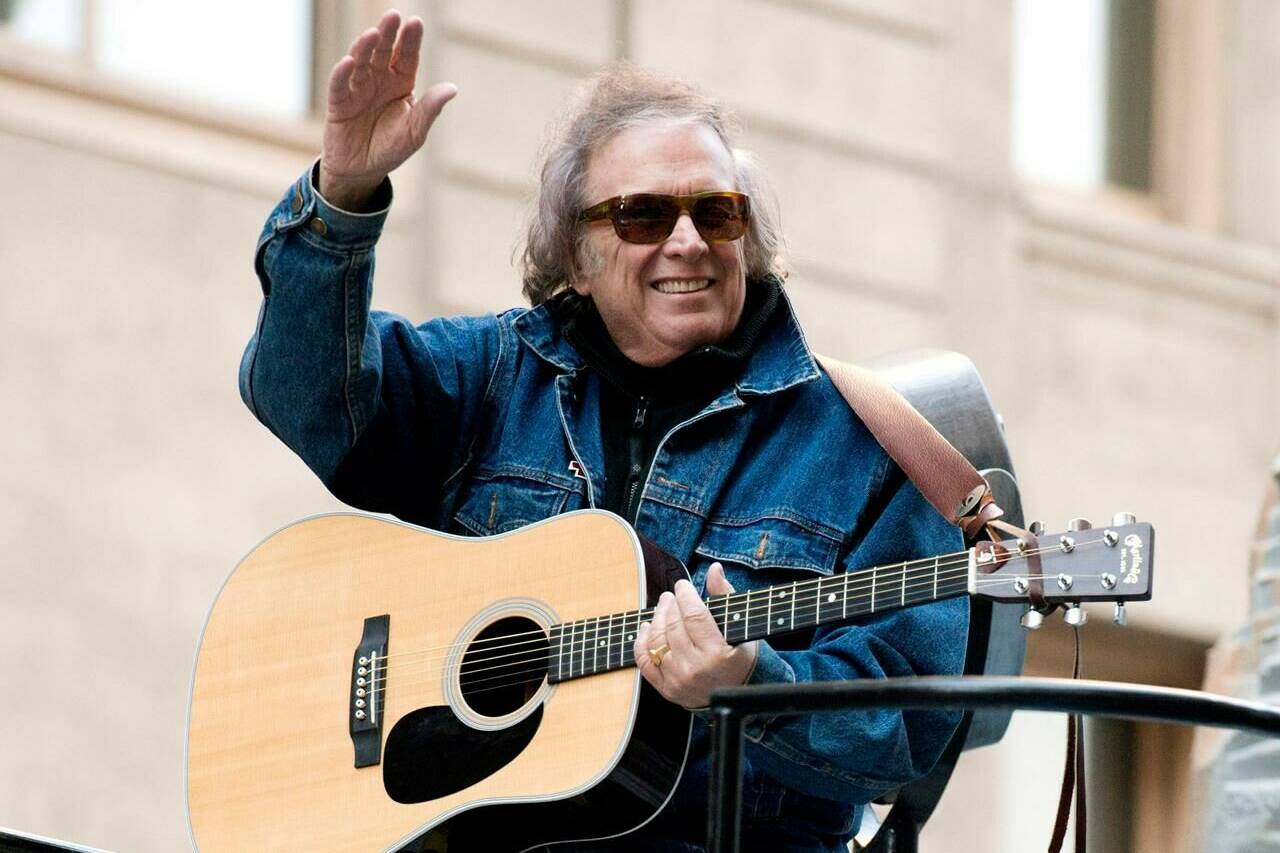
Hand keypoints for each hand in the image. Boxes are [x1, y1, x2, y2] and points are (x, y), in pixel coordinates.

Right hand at [319, 9, 457, 209]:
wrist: (363, 171)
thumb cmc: (391, 148)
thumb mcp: (415, 132)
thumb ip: (430, 109)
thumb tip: (452, 89)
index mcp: (400, 83)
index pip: (407, 57)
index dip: (410, 40)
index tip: (415, 22)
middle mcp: (378, 80)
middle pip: (383, 52)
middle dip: (388, 33)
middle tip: (393, 15)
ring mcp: (357, 89)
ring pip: (360, 62)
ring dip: (365, 47)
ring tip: (373, 34)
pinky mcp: (338, 103)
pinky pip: (339, 85)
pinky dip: (342, 73)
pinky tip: (349, 62)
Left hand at [633, 562, 757, 708]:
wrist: (734, 696)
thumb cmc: (739, 657)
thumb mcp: (740, 627)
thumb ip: (725, 596)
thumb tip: (714, 569)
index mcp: (716, 653)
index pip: (694, 615)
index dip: (685, 595)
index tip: (683, 585)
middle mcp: (695, 669)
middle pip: (673, 626)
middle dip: (670, 605)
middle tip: (671, 596)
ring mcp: (678, 680)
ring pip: (657, 641)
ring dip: (657, 618)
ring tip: (663, 607)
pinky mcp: (666, 689)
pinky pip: (645, 661)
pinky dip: (642, 641)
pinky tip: (647, 627)